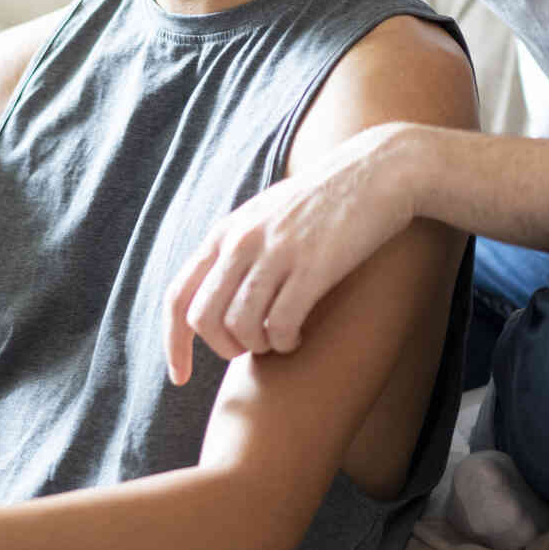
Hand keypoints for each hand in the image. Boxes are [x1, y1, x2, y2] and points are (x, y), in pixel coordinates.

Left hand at [164, 123, 414, 384]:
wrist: (374, 173)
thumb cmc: (320, 203)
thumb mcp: (263, 216)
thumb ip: (235, 250)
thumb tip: (214, 299)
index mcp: (224, 232)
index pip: (178, 296)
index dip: (173, 343)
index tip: (181, 376)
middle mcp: (241, 241)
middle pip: (204, 320)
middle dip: (223, 348)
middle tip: (250, 348)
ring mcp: (275, 253)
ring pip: (241, 327)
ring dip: (259, 346)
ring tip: (278, 338)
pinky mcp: (312, 267)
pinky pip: (281, 326)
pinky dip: (285, 343)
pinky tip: (298, 337)